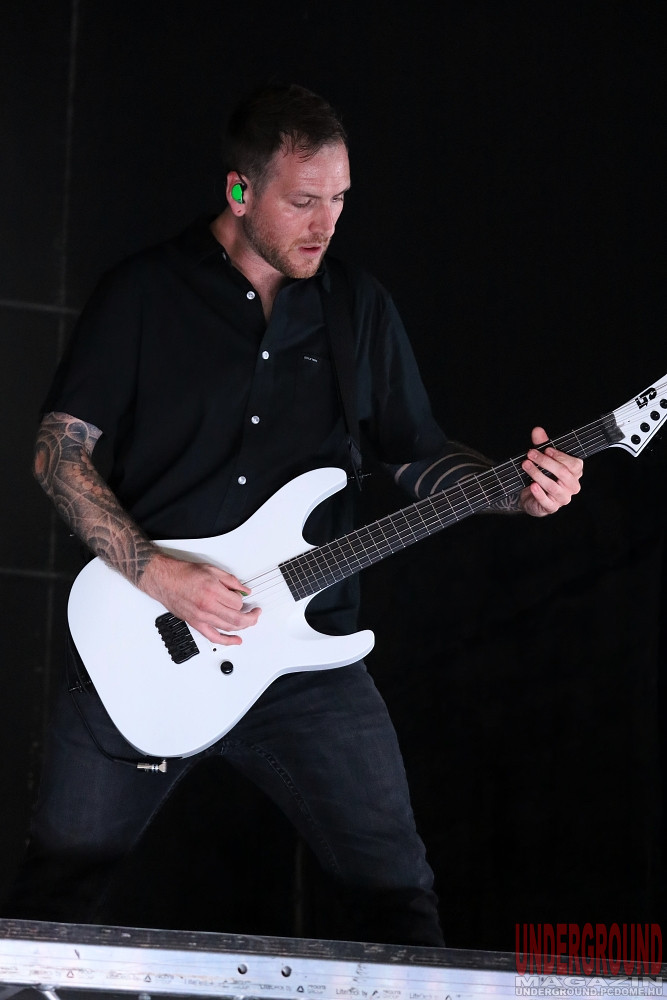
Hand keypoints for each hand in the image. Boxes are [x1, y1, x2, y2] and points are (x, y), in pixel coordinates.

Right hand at [138, 552, 260, 645]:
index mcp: (213, 591)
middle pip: (237, 618)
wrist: (164, 580)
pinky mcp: (196, 624)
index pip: (238, 602)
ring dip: (243, 626)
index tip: (242, 596)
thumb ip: (230, 581)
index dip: (243, 599)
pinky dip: (227, 641)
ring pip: (229, 628)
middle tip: (256, 613)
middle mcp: (208, 606)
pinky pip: (214, 637)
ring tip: (249, 622)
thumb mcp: (211, 570)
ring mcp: (201, 617)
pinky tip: (236, 640)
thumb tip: (244, 590)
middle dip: (251, 617)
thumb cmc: (183, 574)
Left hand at [519, 426, 582, 517]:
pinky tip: (532, 485)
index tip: (545, 449)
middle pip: (563, 473)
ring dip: (537, 474)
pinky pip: (547, 501)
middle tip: (530, 454)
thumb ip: (541, 444)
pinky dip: (539, 493)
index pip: (574, 463)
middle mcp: (573, 485)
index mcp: (575, 472)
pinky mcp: (552, 507)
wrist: (530, 495)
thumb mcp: (542, 457)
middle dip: (545, 462)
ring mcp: (563, 498)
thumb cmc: (542, 474)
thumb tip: (537, 430)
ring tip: (525, 465)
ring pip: (553, 486)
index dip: (560, 456)